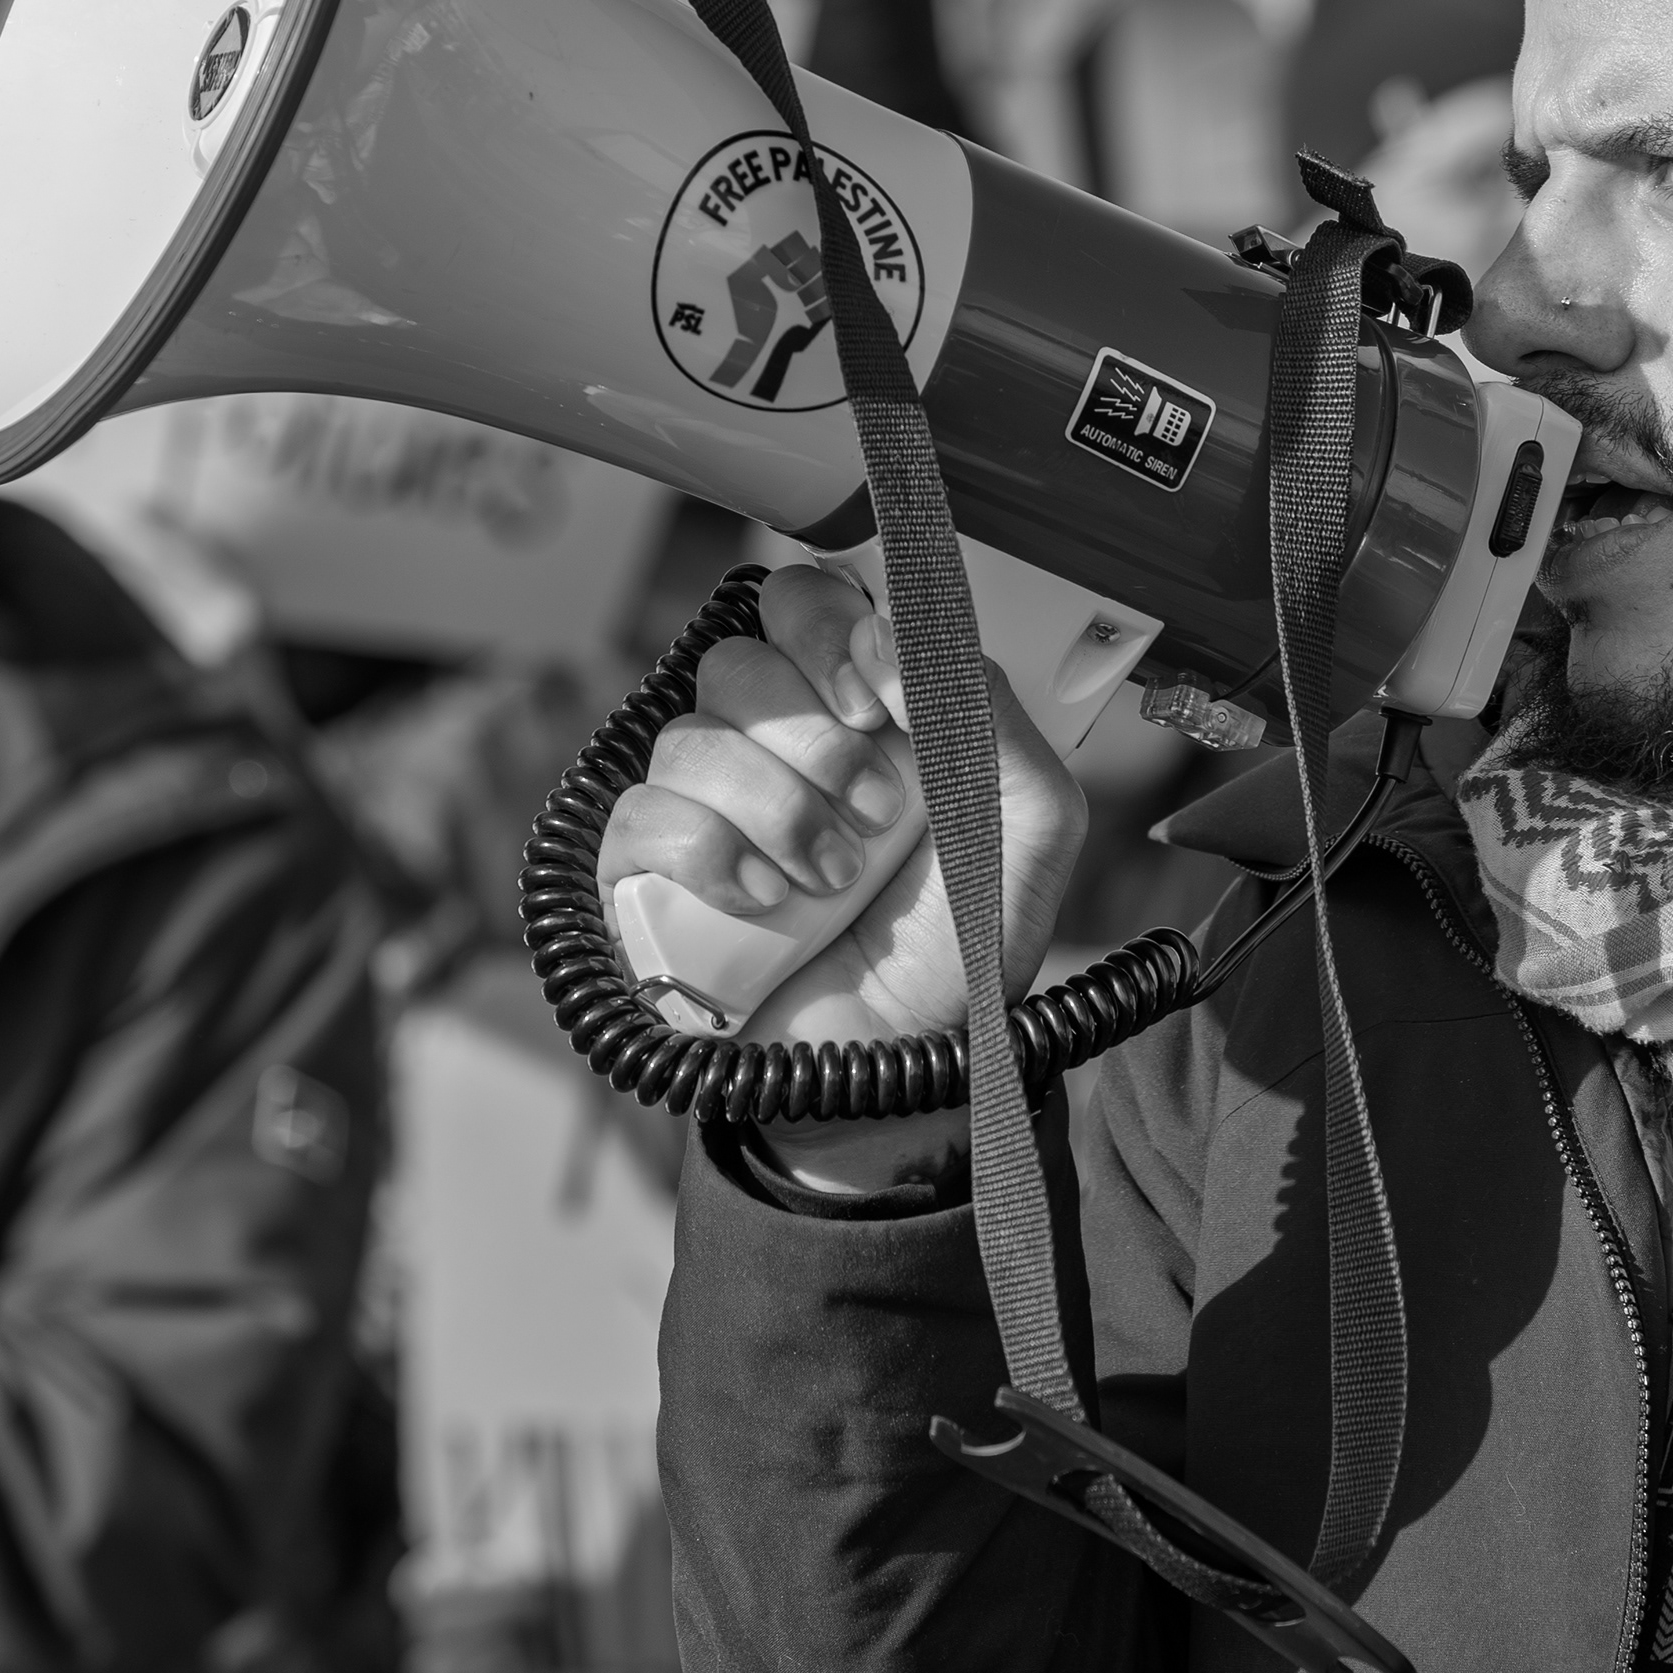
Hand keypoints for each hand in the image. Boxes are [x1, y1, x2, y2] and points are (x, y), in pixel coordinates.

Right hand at [600, 565, 1084, 1184]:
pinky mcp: (645, 876)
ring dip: (777, 809)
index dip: (828, 632)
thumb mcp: (1030, 821)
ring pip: (690, 739)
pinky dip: (711, 855)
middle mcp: (770, 744)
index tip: (877, 703)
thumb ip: (989, 707)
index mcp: (854, 708)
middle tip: (871, 810)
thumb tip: (887, 631)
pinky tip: (768, 903)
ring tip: (833, 881)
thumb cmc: (964, 945)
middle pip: (739, 660)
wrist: (905, 1071)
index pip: (801, 601)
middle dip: (812, 736)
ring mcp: (701, 809)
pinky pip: (643, 817)